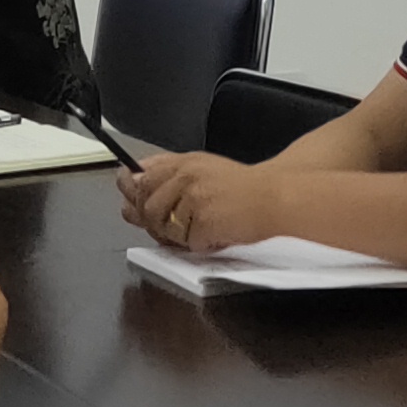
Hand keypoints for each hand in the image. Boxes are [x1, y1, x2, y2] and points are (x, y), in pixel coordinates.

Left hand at [117, 150, 281, 252]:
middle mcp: (185, 175)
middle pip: (144, 203)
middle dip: (152, 222)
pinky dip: (197, 245)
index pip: (140, 174)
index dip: (132, 192)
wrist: (275, 199)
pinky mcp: (203, 220)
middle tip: (172, 228)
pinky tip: (212, 236)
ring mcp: (193, 198)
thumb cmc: (244, 190)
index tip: (131, 201)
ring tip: (197, 232)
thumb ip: (169, 175)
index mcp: (184, 162)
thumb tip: (131, 183)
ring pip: (161, 226)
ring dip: (176, 237)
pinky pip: (185, 242)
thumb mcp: (204, 171)